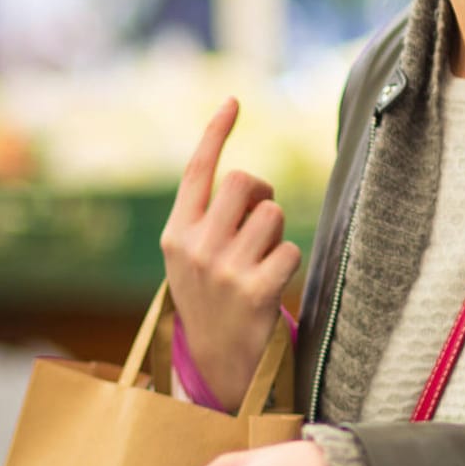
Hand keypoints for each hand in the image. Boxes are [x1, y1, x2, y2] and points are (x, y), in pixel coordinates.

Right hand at [161, 98, 302, 409]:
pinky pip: (289, 249)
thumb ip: (207, 219)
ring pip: (272, 214)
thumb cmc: (213, 301)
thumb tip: (245, 179)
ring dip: (276, 234)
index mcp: (175, 235)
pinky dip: (288, 262)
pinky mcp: (253, 292)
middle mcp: (194, 248)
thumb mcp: (192, 259)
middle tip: (261, 220)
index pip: (197, 171)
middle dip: (262, 194)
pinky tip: (273, 286)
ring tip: (262, 262)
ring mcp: (222, 270)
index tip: (234, 100)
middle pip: (245, 182)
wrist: (219, 365)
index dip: (216, 132)